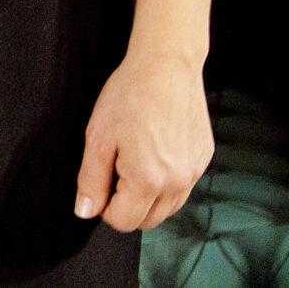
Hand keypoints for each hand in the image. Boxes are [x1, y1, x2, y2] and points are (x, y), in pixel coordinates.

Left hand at [74, 49, 215, 230]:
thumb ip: (91, 179)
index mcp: (149, 180)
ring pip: (168, 207)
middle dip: (126, 204)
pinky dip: (166, 180)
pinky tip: (154, 151)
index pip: (124, 222)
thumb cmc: (129, 95)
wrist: (166, 66)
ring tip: (134, 158)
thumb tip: (85, 211)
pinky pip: (183, 186)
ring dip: (147, 196)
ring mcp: (194, 172)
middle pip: (148, 221)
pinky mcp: (203, 159)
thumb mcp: (98, 137)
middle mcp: (178, 182)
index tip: (100, 182)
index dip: (104, 206)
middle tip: (115, 168)